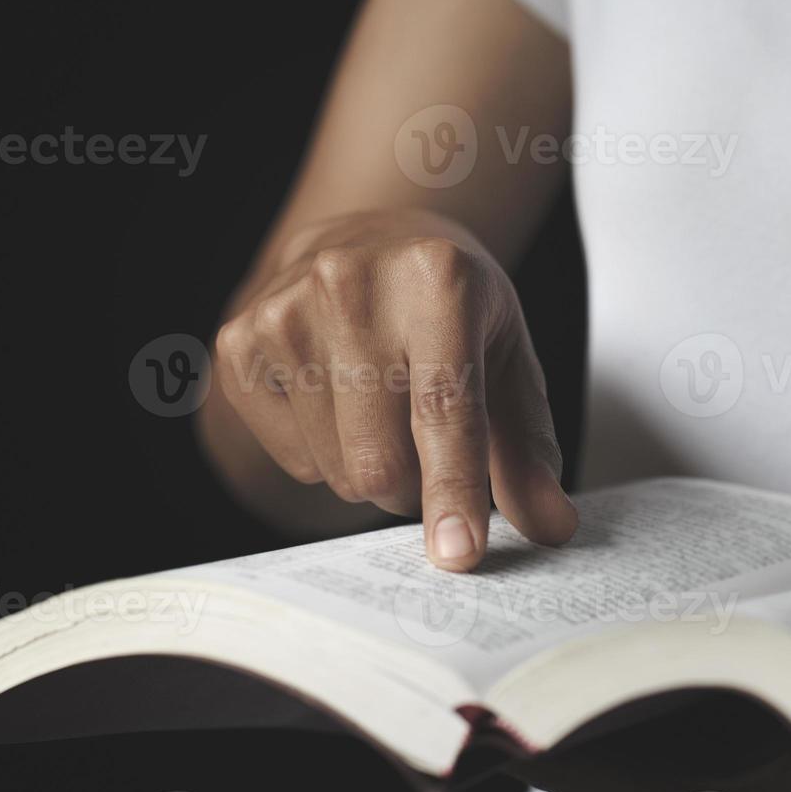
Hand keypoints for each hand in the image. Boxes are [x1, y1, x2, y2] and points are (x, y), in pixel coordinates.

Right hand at [214, 210, 577, 570]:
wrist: (369, 237)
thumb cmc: (449, 308)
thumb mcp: (507, 360)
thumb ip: (528, 450)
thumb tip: (551, 527)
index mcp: (437, 278)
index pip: (444, 408)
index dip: (453, 489)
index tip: (458, 554)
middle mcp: (351, 284)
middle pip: (379, 461)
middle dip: (415, 488)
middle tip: (430, 449)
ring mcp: (284, 310)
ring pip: (335, 471)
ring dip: (371, 470)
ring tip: (383, 409)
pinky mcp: (239, 342)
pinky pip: (293, 460)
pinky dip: (326, 454)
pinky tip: (336, 398)